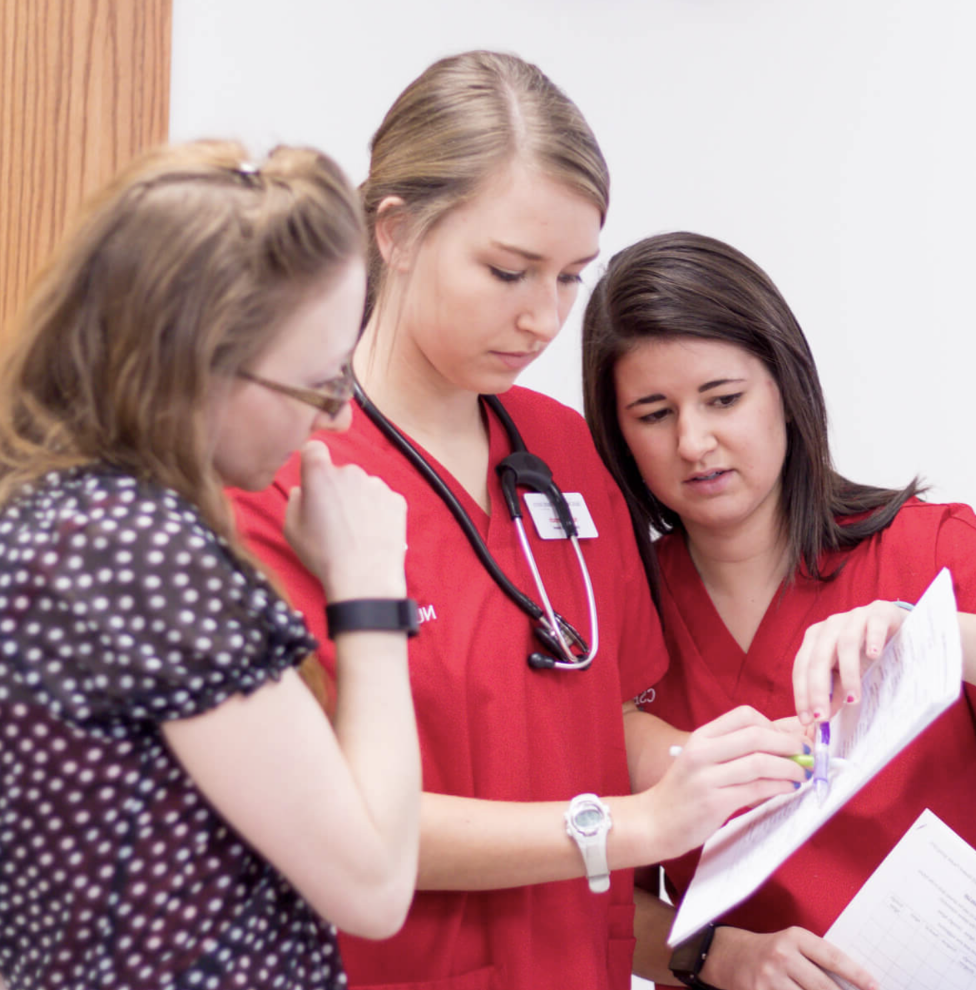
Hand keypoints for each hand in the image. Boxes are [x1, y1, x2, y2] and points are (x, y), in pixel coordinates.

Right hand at [284, 440, 407, 599]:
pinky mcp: (396, 499)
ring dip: (358, 501)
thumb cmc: (323, 554)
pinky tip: (371, 533)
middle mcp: (350, 472)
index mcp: (320, 474)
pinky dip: (377, 512)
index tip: (313, 479)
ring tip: (355, 531)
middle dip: (336, 489)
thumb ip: (294, 500)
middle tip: (334, 520)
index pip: (314, 448)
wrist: (364, 577)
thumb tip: (302, 490)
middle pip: (340, 473)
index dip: (312, 461)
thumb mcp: (291, 528)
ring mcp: (376, 484)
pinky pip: (382, 500)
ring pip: (363, 487)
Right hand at [647, 706, 805, 859]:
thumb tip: (786, 736)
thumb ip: (738, 748)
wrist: (654, 821)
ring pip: (760, 762)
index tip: (791, 738)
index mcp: (701, 736)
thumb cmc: (685, 791)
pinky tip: (788, 789)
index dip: (774, 724)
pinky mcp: (714, 802)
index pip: (744, 715)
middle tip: (806, 755)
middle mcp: (702, 752)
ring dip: (790, 767)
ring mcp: (707, 777)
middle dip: (790, 744)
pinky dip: (780, 786)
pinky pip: (756, 789)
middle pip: (756, 736)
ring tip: (802, 774)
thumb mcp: (704, 760)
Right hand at [701, 925, 878, 989]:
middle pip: (823, 987)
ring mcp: (769, 977)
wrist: (729, 955)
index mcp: (794, 937)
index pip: (831, 957)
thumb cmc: (770, 952)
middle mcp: (781, 954)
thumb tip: (852, 986)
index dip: (856, 974)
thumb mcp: (791, 945)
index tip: (874, 986)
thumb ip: (817, 961)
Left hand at [792, 601, 908, 724]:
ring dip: (848, 674)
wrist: (893, 620)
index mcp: (815, 639)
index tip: (807, 719)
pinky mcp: (878, 613)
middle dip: (818, 690)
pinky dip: (873, 641)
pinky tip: (875, 656)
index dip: (802, 693)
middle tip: (823, 716)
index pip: (802, 667)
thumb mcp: (847, 671)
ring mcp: (852, 617)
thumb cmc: (865, 649)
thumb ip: (835, 689)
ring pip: (845, 644)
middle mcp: (829, 626)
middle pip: (818, 658)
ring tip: (854, 699)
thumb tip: (824, 715)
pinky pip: (873, 627)